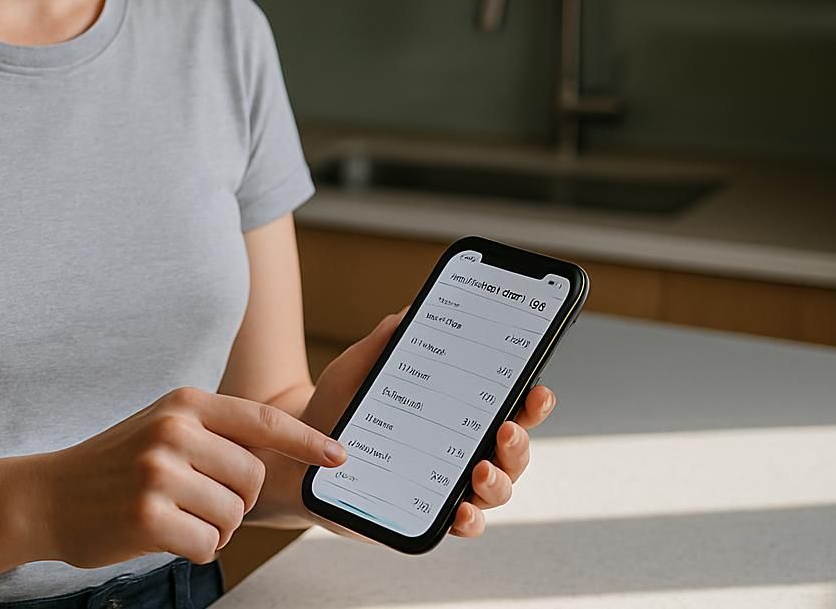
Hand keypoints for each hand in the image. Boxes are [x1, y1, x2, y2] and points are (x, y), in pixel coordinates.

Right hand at [33, 386, 346, 567]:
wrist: (48, 495)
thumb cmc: (115, 465)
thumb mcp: (163, 427)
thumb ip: (214, 432)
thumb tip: (282, 453)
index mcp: (184, 404)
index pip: (262, 420)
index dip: (307, 441)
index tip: (339, 456)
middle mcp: (174, 431)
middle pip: (253, 478)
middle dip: (237, 501)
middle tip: (199, 502)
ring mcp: (159, 472)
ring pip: (233, 515)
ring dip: (214, 528)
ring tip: (176, 516)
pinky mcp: (148, 516)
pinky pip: (209, 544)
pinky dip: (195, 549)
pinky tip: (164, 536)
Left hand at [298, 309, 557, 540]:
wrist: (298, 453)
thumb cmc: (336, 409)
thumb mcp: (358, 368)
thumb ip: (385, 340)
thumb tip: (412, 310)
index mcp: (457, 411)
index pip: (507, 405)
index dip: (531, 401)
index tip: (538, 391)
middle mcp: (462, 448)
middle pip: (512, 450)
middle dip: (519, 441)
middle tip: (506, 429)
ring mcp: (447, 484)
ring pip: (496, 489)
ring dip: (499, 481)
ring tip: (480, 470)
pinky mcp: (426, 515)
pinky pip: (461, 525)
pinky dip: (469, 521)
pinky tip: (461, 511)